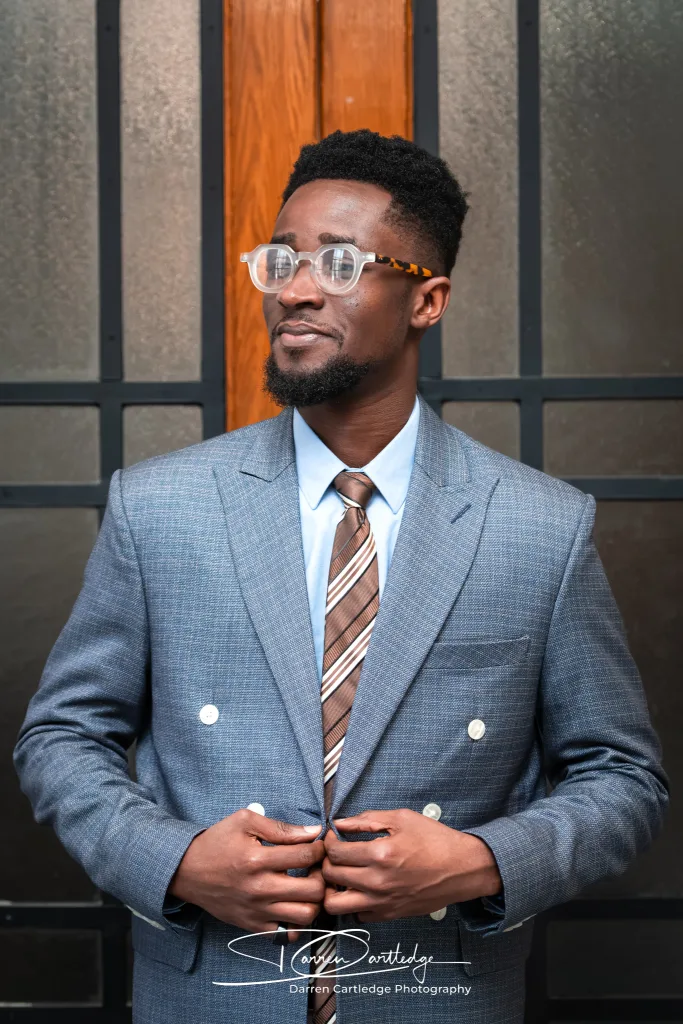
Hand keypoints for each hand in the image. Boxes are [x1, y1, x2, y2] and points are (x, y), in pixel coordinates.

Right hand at [168, 809, 323, 939]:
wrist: (187, 872)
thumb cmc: (217, 842)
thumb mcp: (245, 822)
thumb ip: (281, 828)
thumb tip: (313, 833)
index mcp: (257, 859)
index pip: (306, 856)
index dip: (319, 848)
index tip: (317, 845)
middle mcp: (259, 889)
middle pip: (313, 891)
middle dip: (322, 876)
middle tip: (315, 867)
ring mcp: (257, 911)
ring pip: (305, 916)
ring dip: (314, 901)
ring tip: (306, 886)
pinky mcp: (252, 925)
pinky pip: (285, 933)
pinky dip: (296, 921)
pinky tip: (292, 903)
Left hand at [322, 809, 501, 921]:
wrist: (462, 869)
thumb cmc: (434, 840)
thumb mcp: (402, 818)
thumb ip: (367, 819)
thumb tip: (339, 823)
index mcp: (380, 854)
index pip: (335, 852)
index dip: (328, 842)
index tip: (333, 837)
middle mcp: (377, 882)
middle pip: (330, 876)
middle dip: (326, 862)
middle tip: (335, 854)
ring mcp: (382, 902)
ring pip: (335, 905)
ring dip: (332, 889)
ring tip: (341, 876)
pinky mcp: (389, 915)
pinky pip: (357, 915)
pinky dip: (353, 903)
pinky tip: (361, 888)